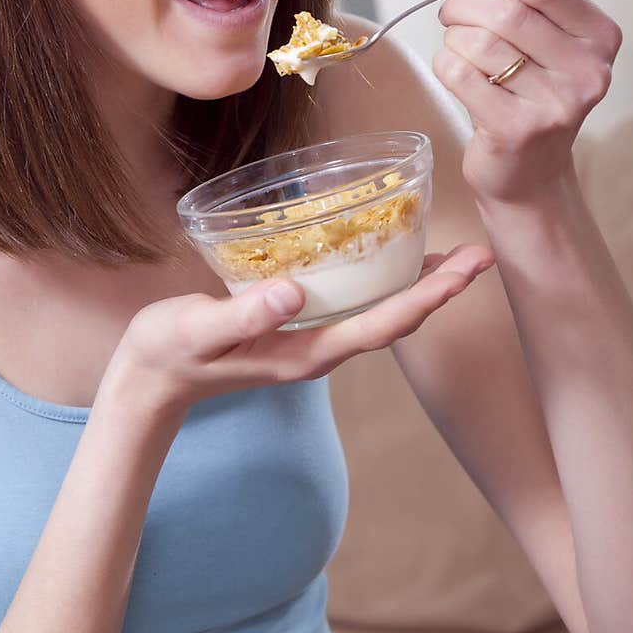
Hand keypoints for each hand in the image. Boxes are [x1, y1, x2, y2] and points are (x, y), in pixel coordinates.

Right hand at [97, 243, 493, 422]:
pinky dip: (386, 279)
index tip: (465, 273)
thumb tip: (294, 292)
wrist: (151, 379)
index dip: (427, 298)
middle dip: (441, 289)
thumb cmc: (170, 351)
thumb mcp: (197, 329)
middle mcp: (320, 350)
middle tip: (482, 254)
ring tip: (457, 254)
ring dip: (422, 285)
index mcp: (307, 353)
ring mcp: (312, 341)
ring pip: (382, 312)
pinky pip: (358, 303)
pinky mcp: (300, 327)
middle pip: (396, 318)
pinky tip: (391, 254)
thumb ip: (242, 313)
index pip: (382, 325)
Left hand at [433, 0, 622, 204]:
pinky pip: (462, 75)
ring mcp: (558, 104)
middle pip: (506, 10)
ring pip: (480, 42)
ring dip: (453, 37)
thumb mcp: (526, 28)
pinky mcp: (519, 130)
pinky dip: (446, 65)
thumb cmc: (524, 90)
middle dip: (463, 3)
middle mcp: (589, 70)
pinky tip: (456, 73)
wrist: (526, 170)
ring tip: (457, 46)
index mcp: (598, 34)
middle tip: (451, 13)